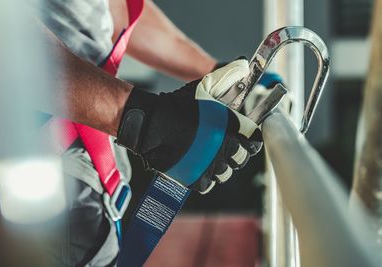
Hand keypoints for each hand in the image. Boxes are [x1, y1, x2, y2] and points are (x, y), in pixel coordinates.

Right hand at [117, 58, 261, 193]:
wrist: (150, 123)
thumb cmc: (176, 106)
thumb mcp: (203, 87)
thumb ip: (226, 76)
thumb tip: (243, 64)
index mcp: (229, 129)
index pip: (253, 142)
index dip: (250, 140)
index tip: (245, 138)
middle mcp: (222, 150)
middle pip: (241, 159)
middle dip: (236, 152)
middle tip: (225, 145)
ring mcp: (208, 166)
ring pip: (225, 172)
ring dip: (221, 165)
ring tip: (210, 155)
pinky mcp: (194, 178)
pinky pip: (209, 184)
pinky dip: (206, 177)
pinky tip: (200, 166)